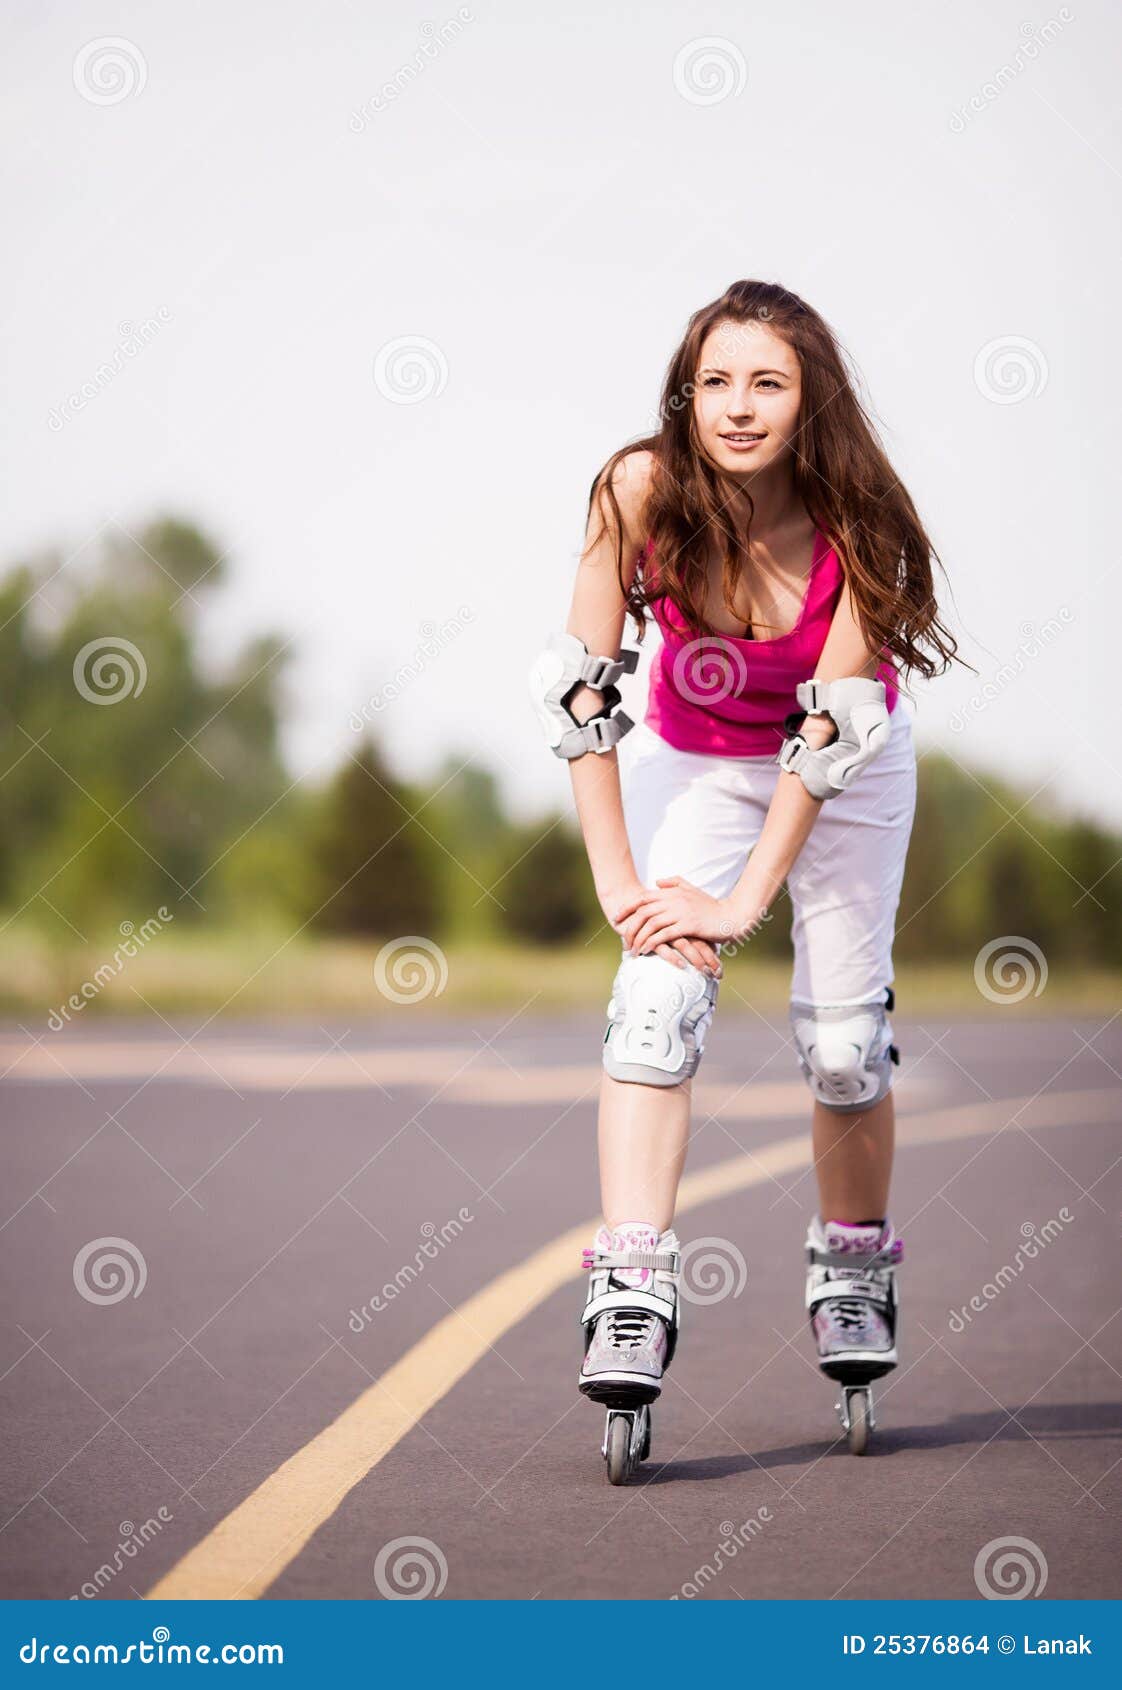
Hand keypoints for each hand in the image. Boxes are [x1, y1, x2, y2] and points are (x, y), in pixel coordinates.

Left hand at [599, 877, 721, 976]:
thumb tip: (657, 882)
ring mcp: (681, 912)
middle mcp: (674, 900)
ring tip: (632, 949)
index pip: (644, 898)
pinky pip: (664, 935)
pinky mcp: (688, 926)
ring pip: (651, 924)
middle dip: (630, 926)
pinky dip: (652, 943)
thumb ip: (675, 883)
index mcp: (673, 892)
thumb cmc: (711, 906)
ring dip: (639, 938)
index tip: (616, 917)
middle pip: (643, 912)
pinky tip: (646, 950)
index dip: (628, 907)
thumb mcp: (692, 890)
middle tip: (622, 939)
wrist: (731, 916)